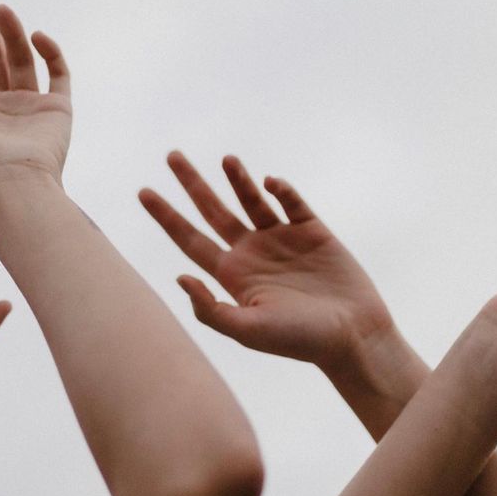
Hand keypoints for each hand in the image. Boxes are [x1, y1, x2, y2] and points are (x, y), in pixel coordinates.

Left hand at [139, 152, 392, 367]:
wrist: (353, 337)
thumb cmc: (299, 341)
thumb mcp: (248, 331)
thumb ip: (210, 309)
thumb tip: (178, 277)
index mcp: (232, 273)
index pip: (189, 238)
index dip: (166, 216)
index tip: (143, 191)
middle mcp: (251, 251)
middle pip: (212, 210)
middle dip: (192, 183)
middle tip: (171, 155)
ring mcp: (281, 239)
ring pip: (251, 200)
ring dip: (238, 179)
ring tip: (226, 160)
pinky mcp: (312, 231)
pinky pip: (292, 203)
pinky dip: (282, 190)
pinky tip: (271, 183)